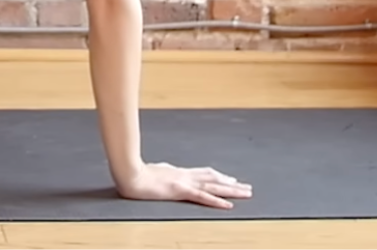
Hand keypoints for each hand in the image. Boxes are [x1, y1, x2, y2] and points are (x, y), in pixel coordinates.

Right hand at [116, 161, 252, 209]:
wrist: (129, 173)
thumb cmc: (136, 173)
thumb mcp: (153, 171)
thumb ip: (162, 171)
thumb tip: (165, 170)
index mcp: (179, 172)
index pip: (204, 173)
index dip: (219, 176)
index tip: (231, 179)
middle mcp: (185, 175)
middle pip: (214, 178)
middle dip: (231, 184)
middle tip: (247, 187)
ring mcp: (184, 182)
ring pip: (213, 186)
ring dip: (231, 191)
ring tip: (246, 193)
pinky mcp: (180, 191)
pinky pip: (203, 197)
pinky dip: (217, 202)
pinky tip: (228, 205)